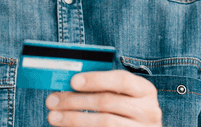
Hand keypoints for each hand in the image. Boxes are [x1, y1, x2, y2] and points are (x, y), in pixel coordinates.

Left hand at [45, 70, 161, 125]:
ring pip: (105, 123)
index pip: (122, 80)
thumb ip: (100, 87)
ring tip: (54, 117)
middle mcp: (148, 111)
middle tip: (52, 101)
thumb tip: (67, 82)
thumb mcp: (120, 94)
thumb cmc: (124, 109)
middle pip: (107, 102)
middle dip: (75, 101)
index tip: (72, 81)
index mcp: (145, 91)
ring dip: (74, 119)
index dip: (96, 79)